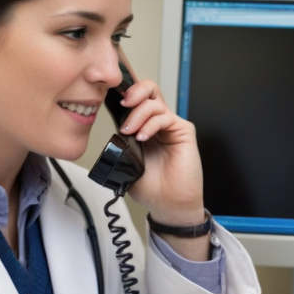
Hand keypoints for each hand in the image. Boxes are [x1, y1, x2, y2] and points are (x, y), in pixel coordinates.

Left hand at [114, 74, 204, 226]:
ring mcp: (171, 125)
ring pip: (154, 102)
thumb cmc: (151, 186)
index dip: (124, 94)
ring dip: (137, 114)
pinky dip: (150, 124)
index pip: (135, 100)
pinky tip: (142, 137)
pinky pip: (165, 117)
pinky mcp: (183, 131)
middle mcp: (157, 122)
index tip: (109, 97)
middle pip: (148, 90)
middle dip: (133, 91)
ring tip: (129, 131)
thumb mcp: (126, 162)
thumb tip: (109, 132)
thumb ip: (120, 144)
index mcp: (143, 127)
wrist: (168, 203)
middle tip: (123, 103)